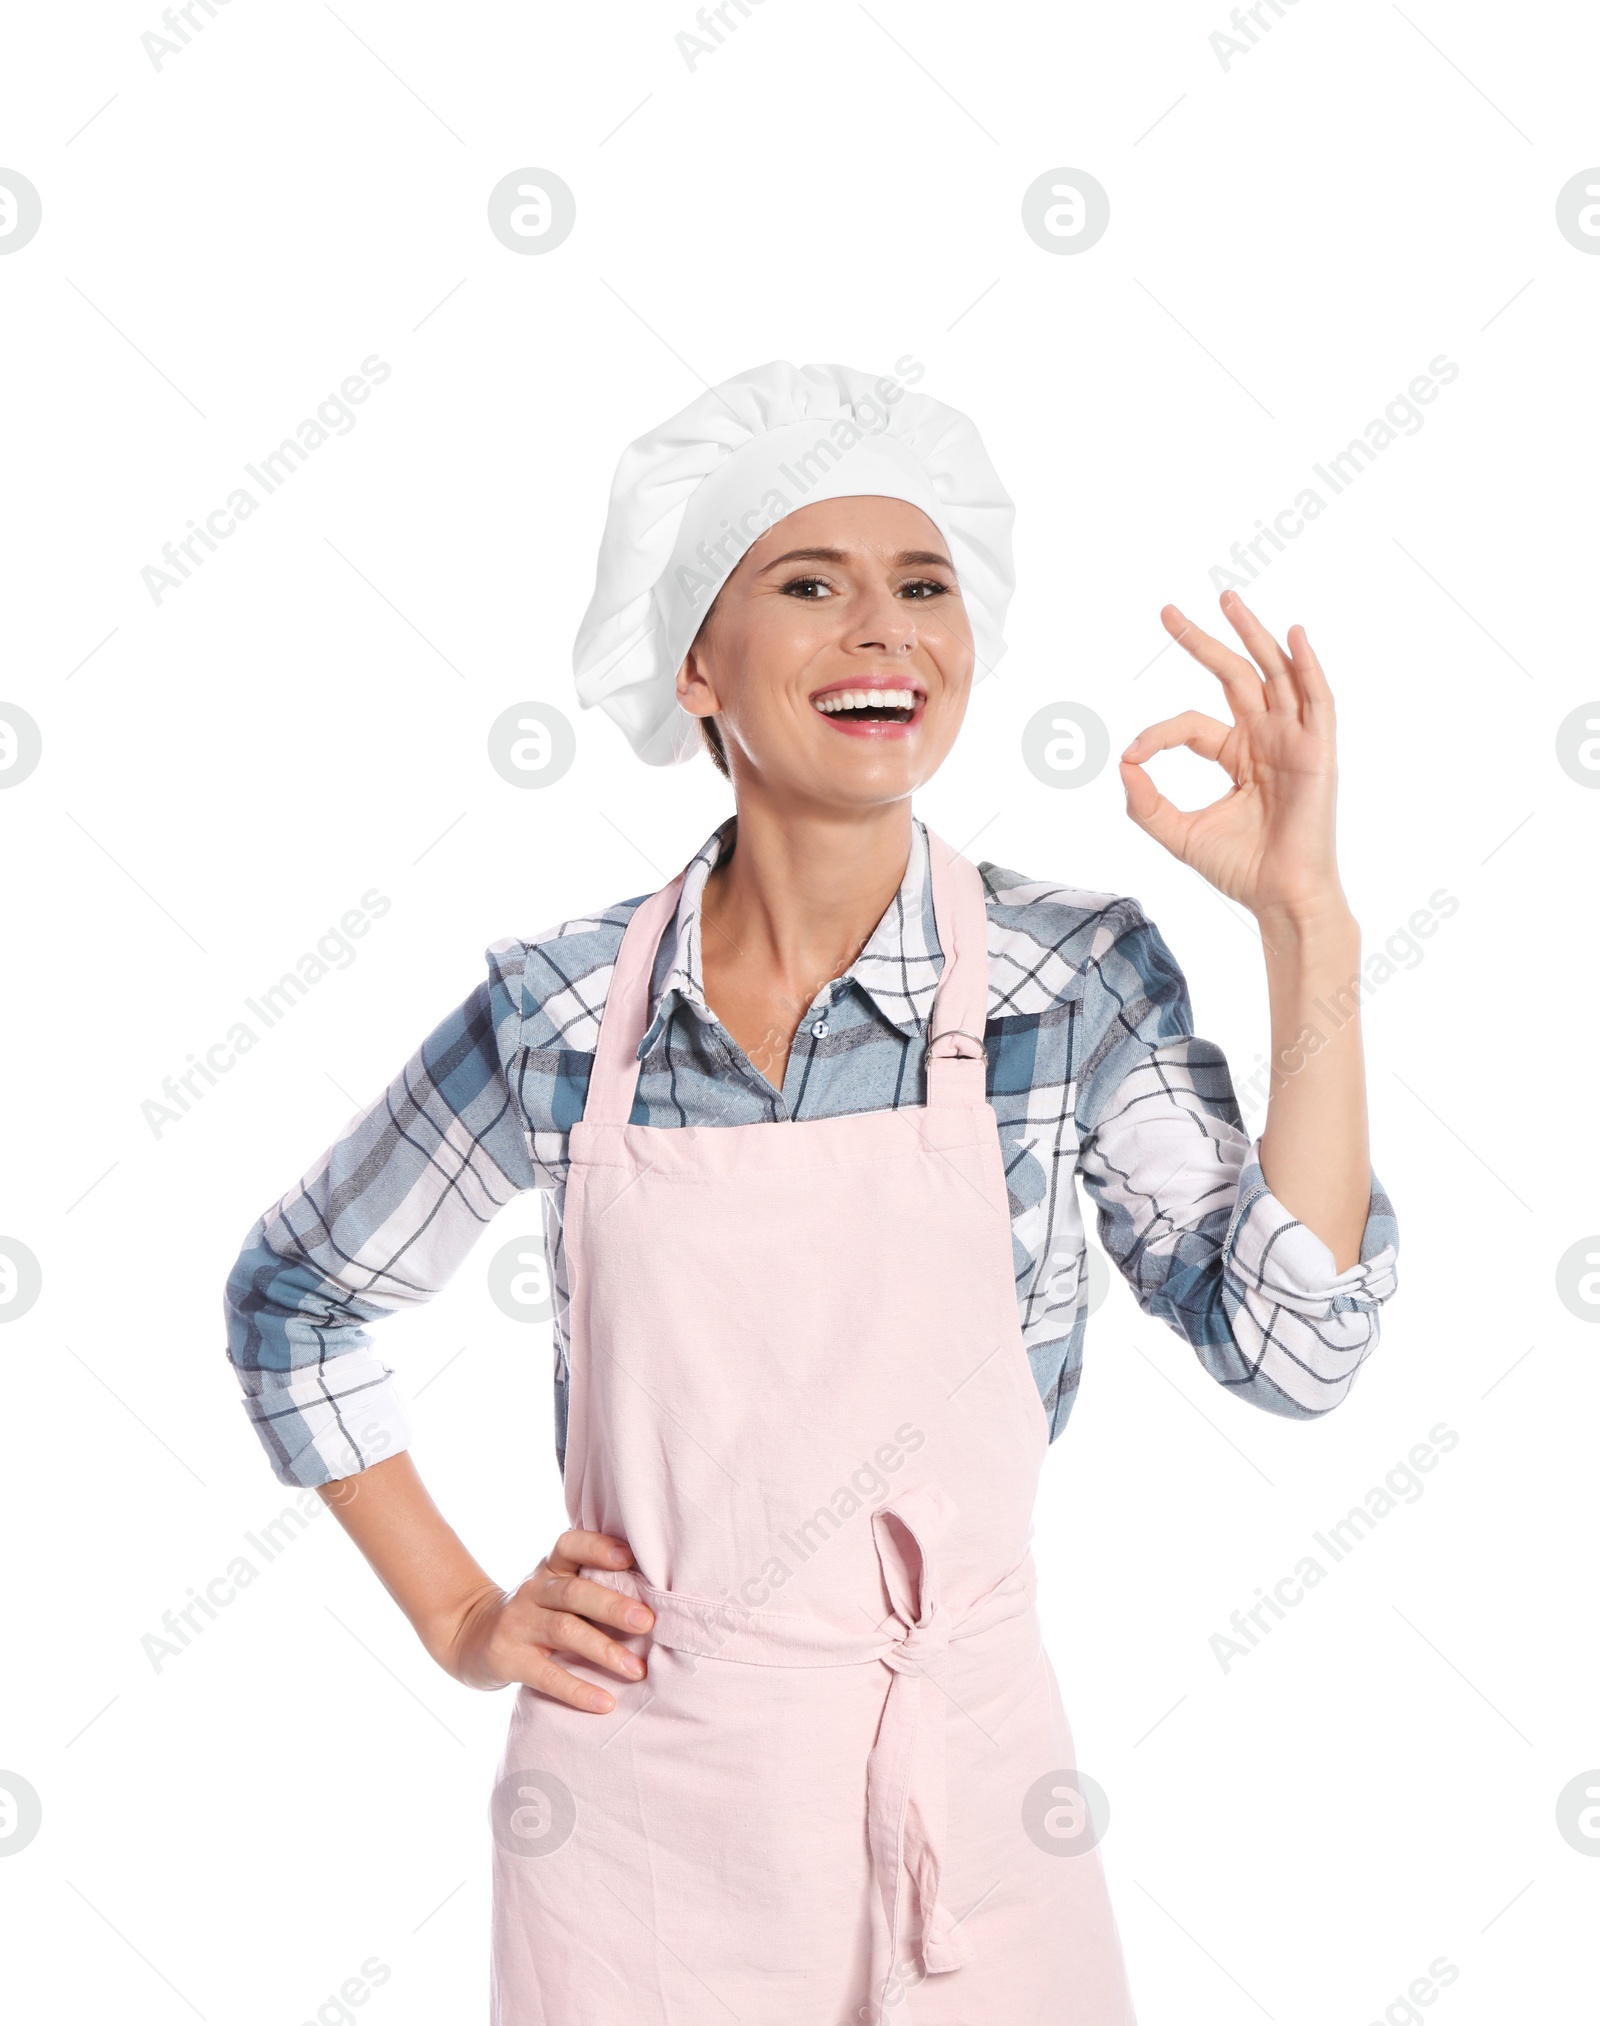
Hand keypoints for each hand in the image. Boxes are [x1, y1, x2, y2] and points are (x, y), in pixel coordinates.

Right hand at [442, 1528, 654, 1711]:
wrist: (471, 1637)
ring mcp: (518, 1623)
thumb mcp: (554, 1589)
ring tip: (637, 1669)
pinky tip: (604, 1702)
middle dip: (613, 1606)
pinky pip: (546, 1675)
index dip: (597, 1547)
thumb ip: (590, 1586)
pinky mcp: (508, 1659)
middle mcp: (533, 1590)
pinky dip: (577, 1689)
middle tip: (648, 1621)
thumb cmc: (535, 1612)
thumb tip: (655, 1598)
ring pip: (564, 1630)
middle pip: (573, 1592)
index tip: (629, 1557)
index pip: (570, 1545)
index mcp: (550, 1568)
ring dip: (604, 1650)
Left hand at [1119, 591, 1349, 929]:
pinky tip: (1292, 635)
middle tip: (1168, 610)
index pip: (1191, 724)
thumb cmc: (1239, 868)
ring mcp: (1293, 741)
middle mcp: (1265, 740)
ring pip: (1274, 674)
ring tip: (1226, 599)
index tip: (1133, 753)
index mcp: (1236, 755)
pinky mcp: (1318, 752)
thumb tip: (1121, 763)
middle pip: (1234, 676)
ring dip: (1252, 634)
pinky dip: (1308, 666)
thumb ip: (1145, 802)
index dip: (1158, 734)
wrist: (1278, 896)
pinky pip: (1317, 700)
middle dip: (1202, 641)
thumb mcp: (1177, 832)